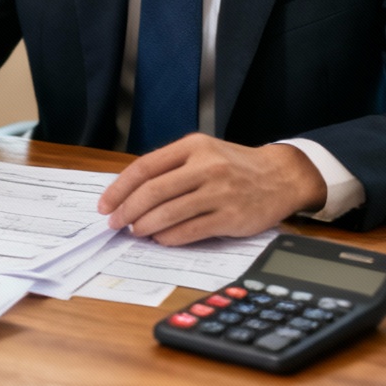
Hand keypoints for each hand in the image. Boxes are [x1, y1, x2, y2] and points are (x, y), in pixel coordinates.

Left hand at [97, 135, 326, 244]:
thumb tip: (130, 194)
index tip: (105, 205)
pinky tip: (160, 239)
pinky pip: (189, 231)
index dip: (120, 188)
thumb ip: (171, 168)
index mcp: (193, 147)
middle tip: (115, 223)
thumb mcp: (203, 152)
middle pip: (153, 191)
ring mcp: (219, 192)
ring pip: (169, 213)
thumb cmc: (234, 166)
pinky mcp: (230, 217)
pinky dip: (169, 237)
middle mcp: (206, 166)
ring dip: (145, 226)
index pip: (145, 167)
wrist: (281, 176)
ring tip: (136, 231)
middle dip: (127, 210)